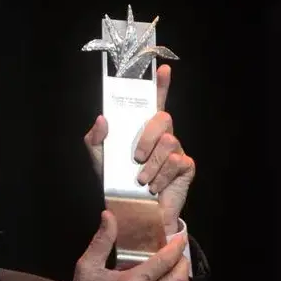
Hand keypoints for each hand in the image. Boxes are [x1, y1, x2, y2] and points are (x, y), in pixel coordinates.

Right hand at [65, 209, 189, 280]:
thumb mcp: (87, 267)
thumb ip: (102, 240)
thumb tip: (109, 216)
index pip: (165, 261)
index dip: (176, 246)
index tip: (180, 237)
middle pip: (181, 279)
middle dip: (183, 262)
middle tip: (178, 253)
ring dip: (181, 280)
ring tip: (174, 270)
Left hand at [83, 65, 195, 234]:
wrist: (134, 212)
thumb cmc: (117, 182)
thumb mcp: (100, 160)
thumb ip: (95, 139)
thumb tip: (102, 119)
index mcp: (142, 129)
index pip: (154, 101)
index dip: (160, 85)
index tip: (163, 69)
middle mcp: (162, 136)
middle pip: (164, 118)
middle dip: (147, 137)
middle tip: (135, 158)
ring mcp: (176, 151)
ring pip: (170, 142)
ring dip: (151, 164)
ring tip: (141, 179)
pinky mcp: (186, 168)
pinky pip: (176, 163)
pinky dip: (160, 177)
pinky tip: (153, 187)